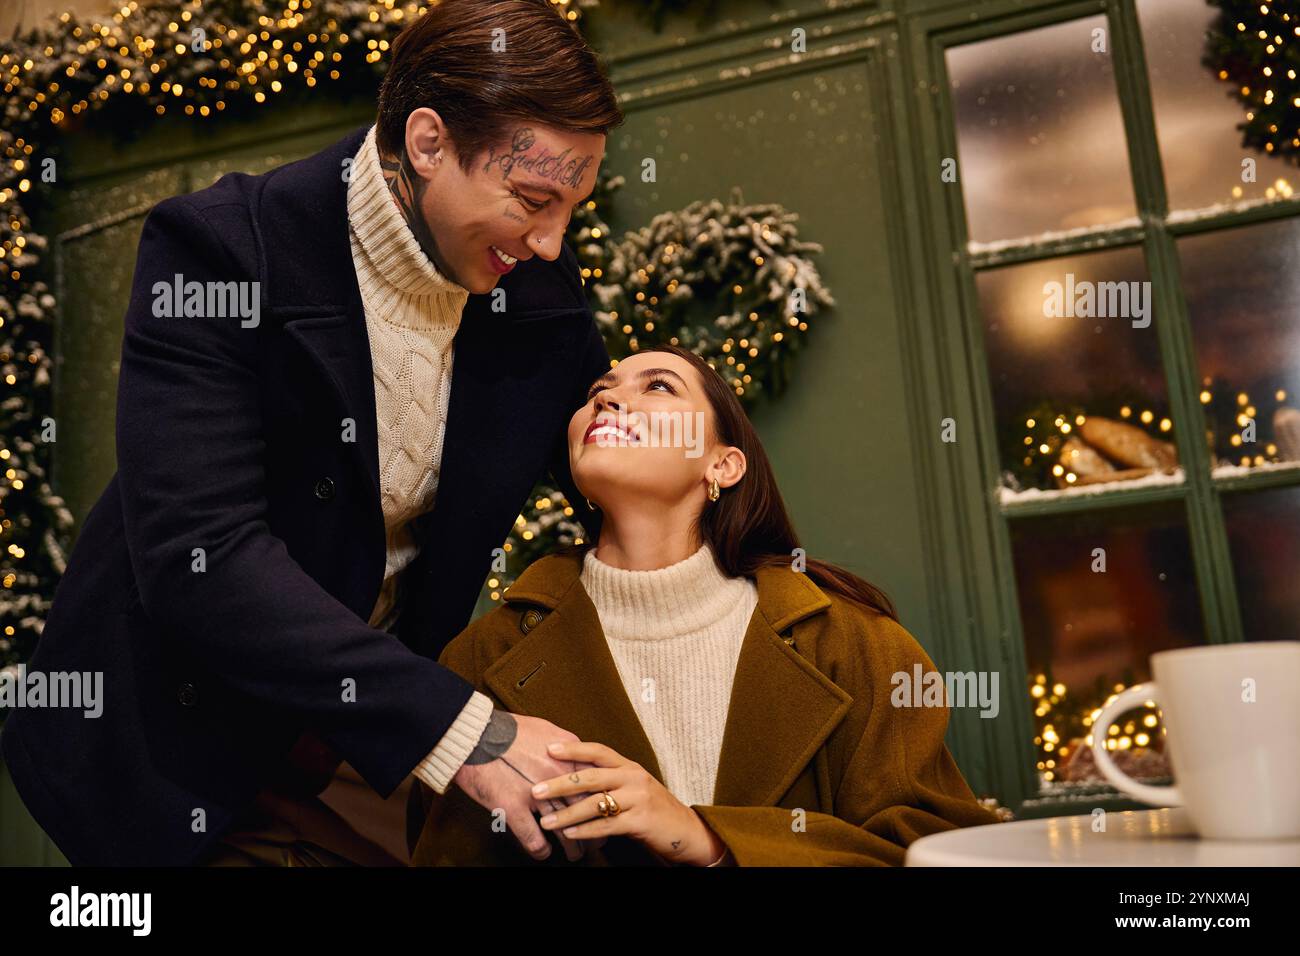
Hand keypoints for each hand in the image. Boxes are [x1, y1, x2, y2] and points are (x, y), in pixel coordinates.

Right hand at [451, 710, 601, 861]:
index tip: (605, 815)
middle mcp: (557, 776)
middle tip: (598, 843)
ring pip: (563, 829)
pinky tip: (543, 853)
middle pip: (585, 811)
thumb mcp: (546, 729)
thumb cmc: (508, 730)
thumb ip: (566, 746)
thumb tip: (578, 756)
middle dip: (594, 830)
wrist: (475, 733)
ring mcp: (536, 793)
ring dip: (572, 846)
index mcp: (568, 756)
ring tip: (576, 855)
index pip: (596, 787)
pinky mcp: (513, 807)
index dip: (603, 805)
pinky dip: (540, 850)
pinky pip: (533, 838)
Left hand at [531, 741, 727, 866]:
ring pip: (596, 804)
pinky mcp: (641, 821)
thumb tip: (571, 779)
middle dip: (560, 783)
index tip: (548, 748)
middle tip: (536, 789)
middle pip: (591, 777)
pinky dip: (586, 831)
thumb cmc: (652, 808)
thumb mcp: (633, 787)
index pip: (598, 751)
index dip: (573, 749)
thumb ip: (608, 781)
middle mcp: (633, 778)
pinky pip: (607, 825)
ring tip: (546, 821)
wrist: (685, 830)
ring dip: (568, 813)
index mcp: (629, 766)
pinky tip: (570, 834)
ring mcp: (638, 799)